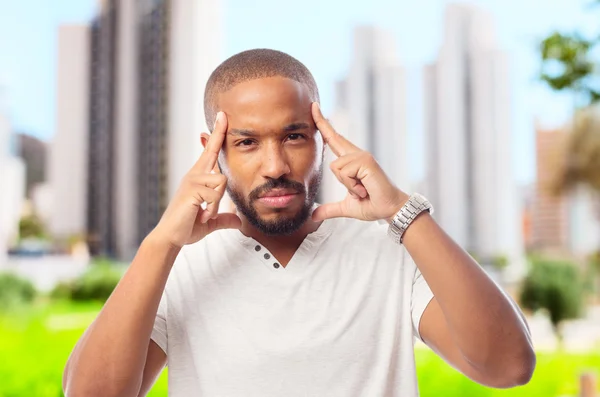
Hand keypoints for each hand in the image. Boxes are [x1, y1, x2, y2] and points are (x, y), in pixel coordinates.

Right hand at [151, 112, 240, 247]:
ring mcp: (192, 180)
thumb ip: (224, 218)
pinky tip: (201, 214)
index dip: (216, 136)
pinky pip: (215, 194)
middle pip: (211, 150)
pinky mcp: (192, 189)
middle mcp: (194, 175)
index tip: (221, 118)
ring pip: (222, 181)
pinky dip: (212, 208)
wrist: (170, 238)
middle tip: (223, 113)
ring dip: (217, 202)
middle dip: (218, 132)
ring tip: (204, 212)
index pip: (209, 153)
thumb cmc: (186, 228)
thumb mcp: (210, 222)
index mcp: (198, 178)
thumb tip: (238, 221)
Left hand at [311, 103, 408, 222]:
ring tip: (360, 190)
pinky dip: (351, 186)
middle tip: (312, 103)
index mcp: (351, 161)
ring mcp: (361, 156)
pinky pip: (344, 173)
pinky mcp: (366, 161)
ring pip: (335, 168)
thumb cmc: (372, 205)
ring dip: (346, 186)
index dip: (323, 125)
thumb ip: (330, 209)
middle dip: (321, 122)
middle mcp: (356, 154)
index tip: (314, 108)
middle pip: (333, 138)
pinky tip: (363, 189)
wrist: (389, 210)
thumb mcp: (346, 207)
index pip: (333, 140)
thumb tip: (314, 216)